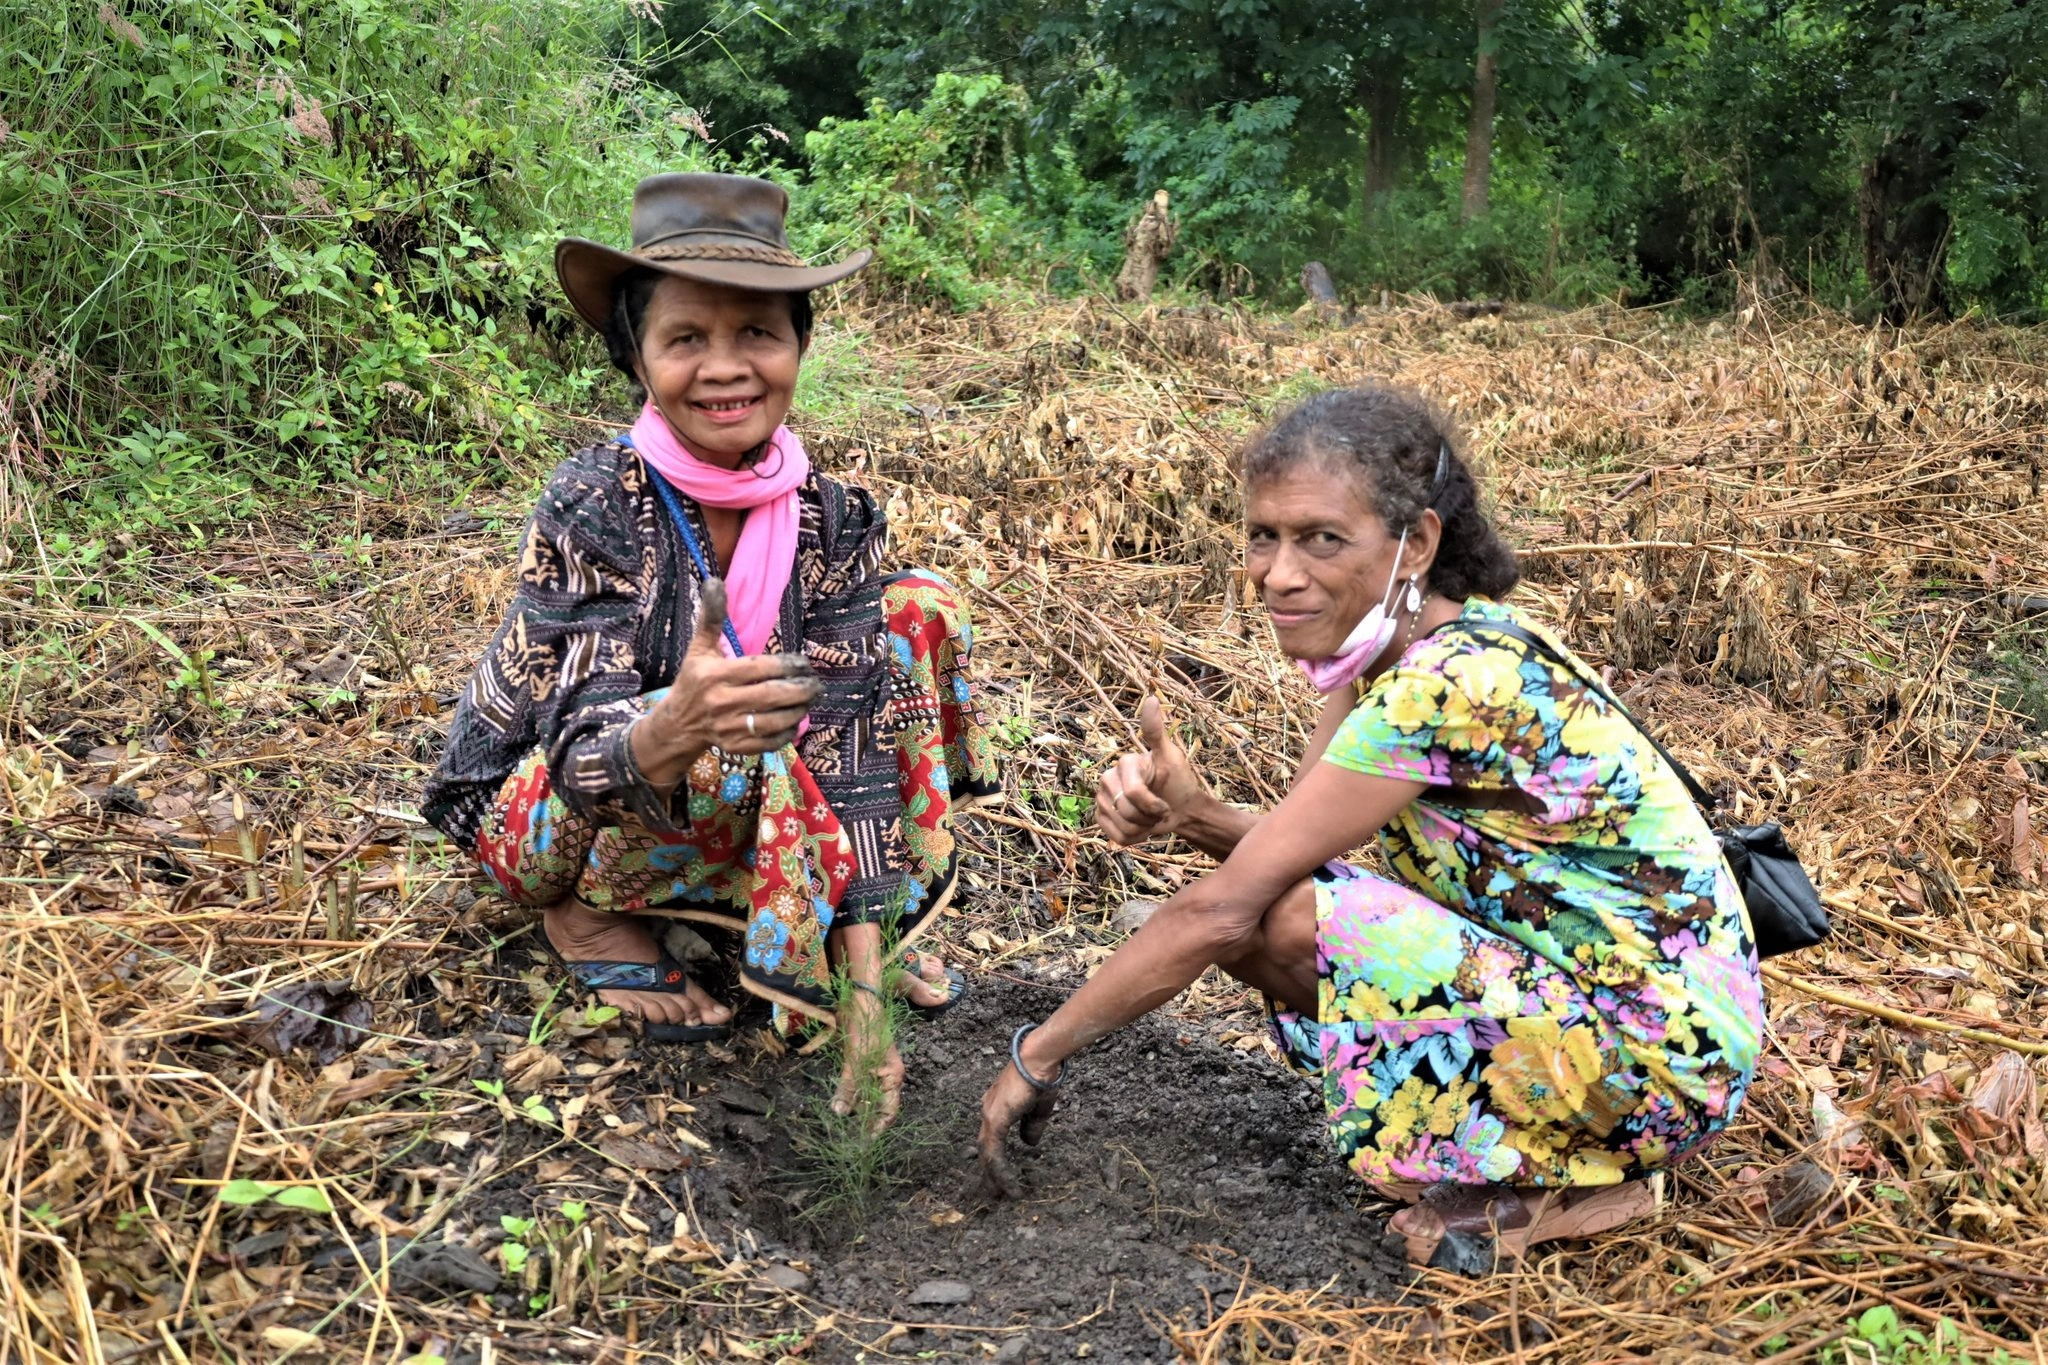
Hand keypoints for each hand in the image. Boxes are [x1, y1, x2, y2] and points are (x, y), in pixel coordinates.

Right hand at [632, 580, 821, 787]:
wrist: (678, 724)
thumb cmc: (694, 680)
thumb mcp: (700, 648)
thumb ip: (711, 617)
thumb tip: (715, 582)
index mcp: (715, 675)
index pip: (762, 669)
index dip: (790, 666)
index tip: (804, 664)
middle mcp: (721, 702)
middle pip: (773, 695)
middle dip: (802, 689)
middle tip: (817, 684)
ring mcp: (728, 728)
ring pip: (775, 720)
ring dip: (799, 710)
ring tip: (810, 700)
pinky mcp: (735, 747)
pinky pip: (769, 742)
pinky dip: (787, 732)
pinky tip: (795, 721)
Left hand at [831, 988, 903, 1135]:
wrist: (859, 1000)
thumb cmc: (865, 1029)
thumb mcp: (856, 1060)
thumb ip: (849, 1087)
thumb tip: (839, 1113)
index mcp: (892, 1076)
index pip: (889, 1110)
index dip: (877, 1128)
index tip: (863, 1143)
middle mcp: (885, 1076)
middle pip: (876, 1106)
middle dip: (863, 1121)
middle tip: (846, 1138)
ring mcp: (872, 1069)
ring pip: (864, 1096)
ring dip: (853, 1108)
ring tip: (839, 1124)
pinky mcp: (859, 1063)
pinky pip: (855, 1086)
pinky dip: (847, 1095)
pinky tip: (837, 1103)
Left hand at [973, 1053, 1057, 1199]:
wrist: (1039, 1060)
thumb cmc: (1042, 1076)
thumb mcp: (1039, 1108)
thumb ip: (1032, 1126)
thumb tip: (1029, 1144)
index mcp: (997, 1107)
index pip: (992, 1139)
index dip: (995, 1159)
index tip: (1000, 1177)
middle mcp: (989, 1111)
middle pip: (985, 1149)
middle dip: (988, 1173)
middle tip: (992, 1194)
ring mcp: (990, 1115)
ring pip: (987, 1154)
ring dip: (993, 1176)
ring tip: (999, 1196)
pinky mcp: (995, 1119)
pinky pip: (994, 1151)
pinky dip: (1000, 1169)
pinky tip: (1007, 1183)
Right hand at [1094, 696, 1206, 844]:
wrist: (1180, 809)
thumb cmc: (1178, 782)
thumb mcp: (1170, 757)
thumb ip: (1156, 731)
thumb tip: (1150, 699)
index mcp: (1124, 764)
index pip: (1135, 794)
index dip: (1154, 805)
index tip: (1166, 802)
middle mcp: (1107, 780)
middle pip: (1128, 812)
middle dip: (1150, 817)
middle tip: (1160, 809)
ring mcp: (1102, 800)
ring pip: (1122, 827)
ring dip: (1143, 828)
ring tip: (1151, 817)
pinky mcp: (1101, 818)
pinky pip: (1115, 837)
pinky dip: (1133, 838)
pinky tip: (1141, 826)